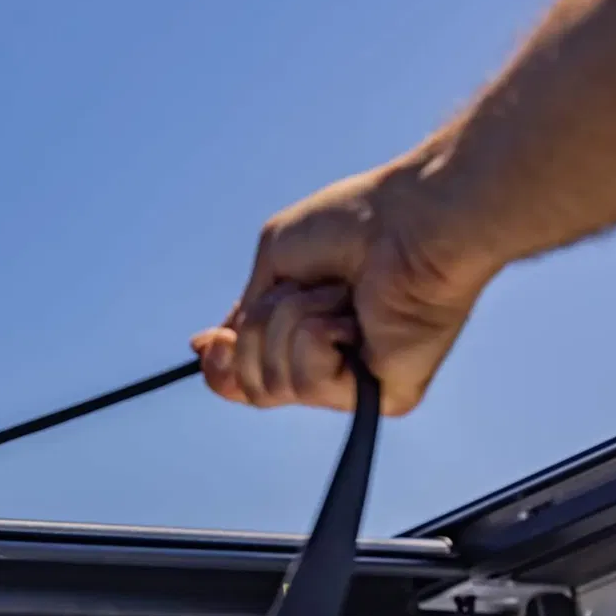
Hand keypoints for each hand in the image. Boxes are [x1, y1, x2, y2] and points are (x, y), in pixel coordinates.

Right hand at [191, 153, 497, 416]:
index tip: (212, 340)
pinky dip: (317, 333)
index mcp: (305, 335)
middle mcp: (331, 365)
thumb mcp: (274, 261)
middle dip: (255, 332)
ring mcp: (356, 384)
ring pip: (275, 383)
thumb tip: (206, 348)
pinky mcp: (381, 396)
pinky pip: (309, 382)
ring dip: (290, 321)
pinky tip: (353, 313)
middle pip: (251, 386)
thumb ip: (242, 313)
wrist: (409, 220)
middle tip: (294, 293)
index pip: (247, 378)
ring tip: (337, 293)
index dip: (222, 366)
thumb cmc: (354, 223)